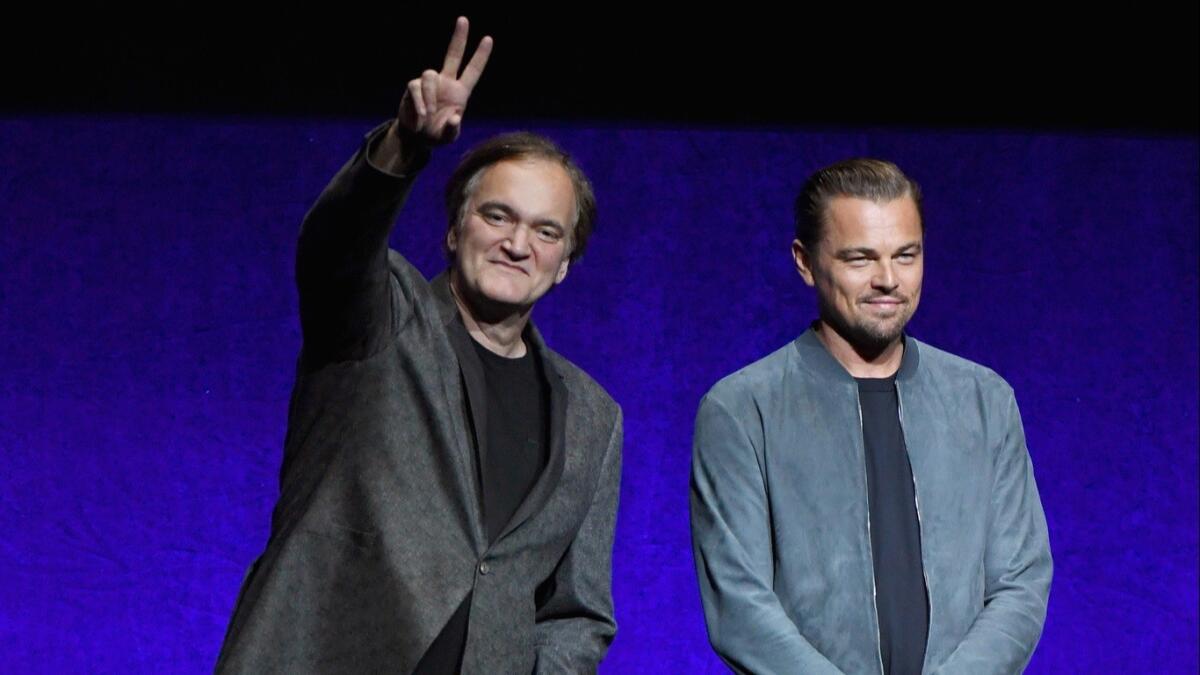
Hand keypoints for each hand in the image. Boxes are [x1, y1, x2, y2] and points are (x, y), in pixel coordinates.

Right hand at [396, 16, 492, 144]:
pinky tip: (421, 117)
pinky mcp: (413, 88)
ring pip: (429, 74)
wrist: (416, 138)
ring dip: (429, 95)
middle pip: (453, 55)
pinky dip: (419, 103)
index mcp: (460, 92)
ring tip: (428, 115)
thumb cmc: (436, 135)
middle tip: (464, 19)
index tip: (489, 39)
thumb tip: (455, 117)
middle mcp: (446, 83)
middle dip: (458, 37)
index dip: (480, 56)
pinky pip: (416, 88)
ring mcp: (429, 84)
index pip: (472, 70)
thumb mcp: (448, 136)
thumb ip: (453, 128)